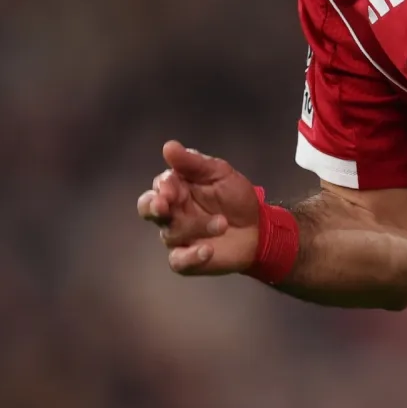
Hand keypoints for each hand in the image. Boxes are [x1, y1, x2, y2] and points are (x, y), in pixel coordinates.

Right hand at [136, 140, 262, 274]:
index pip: (159, 187)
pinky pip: (178, 261)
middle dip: (152, 207)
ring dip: (197, 227)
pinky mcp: (186, 260)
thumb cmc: (236, 197)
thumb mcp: (220, 174)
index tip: (171, 187)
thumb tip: (168, 146)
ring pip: (171, 232)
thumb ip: (194, 163)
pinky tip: (207, 250)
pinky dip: (191, 256)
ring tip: (222, 223)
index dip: (162, 188)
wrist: (259, 228)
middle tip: (163, 207)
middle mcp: (172, 213)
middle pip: (148, 209)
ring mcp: (177, 237)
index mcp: (177, 189)